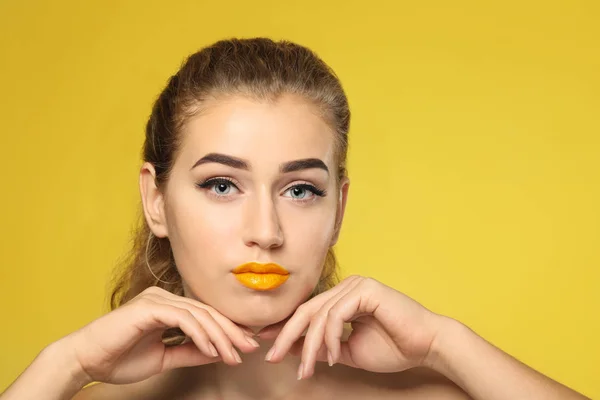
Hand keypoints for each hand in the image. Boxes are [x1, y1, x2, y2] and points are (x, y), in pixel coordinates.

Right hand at [66, 286, 259, 384]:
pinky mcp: (149, 307)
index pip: (206, 315)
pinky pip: (183, 318)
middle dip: (232, 331)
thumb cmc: (119, 359)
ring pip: (200, 314)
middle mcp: (165, 298)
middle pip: (208, 312)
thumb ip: (190, 352)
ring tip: (234, 355)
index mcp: (168, 306)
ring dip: (220, 336)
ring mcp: (157, 299)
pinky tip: (212, 350)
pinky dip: (200, 334)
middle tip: (250, 347)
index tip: (246, 346)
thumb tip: (217, 353)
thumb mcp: (164, 358)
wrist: (86, 361)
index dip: (228, 330)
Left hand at [260, 275, 445, 379]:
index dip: (285, 327)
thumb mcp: (347, 351)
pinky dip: (329, 338)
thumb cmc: (393, 347)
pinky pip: (335, 315)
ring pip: (318, 316)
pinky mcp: (364, 289)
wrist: (426, 346)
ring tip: (307, 369)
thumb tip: (292, 348)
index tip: (266, 344)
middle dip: (286, 335)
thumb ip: (322, 347)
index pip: (307, 311)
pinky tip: (332, 356)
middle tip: (272, 357)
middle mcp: (346, 287)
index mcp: (343, 297)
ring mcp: (355, 285)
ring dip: (309, 346)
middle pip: (306, 311)